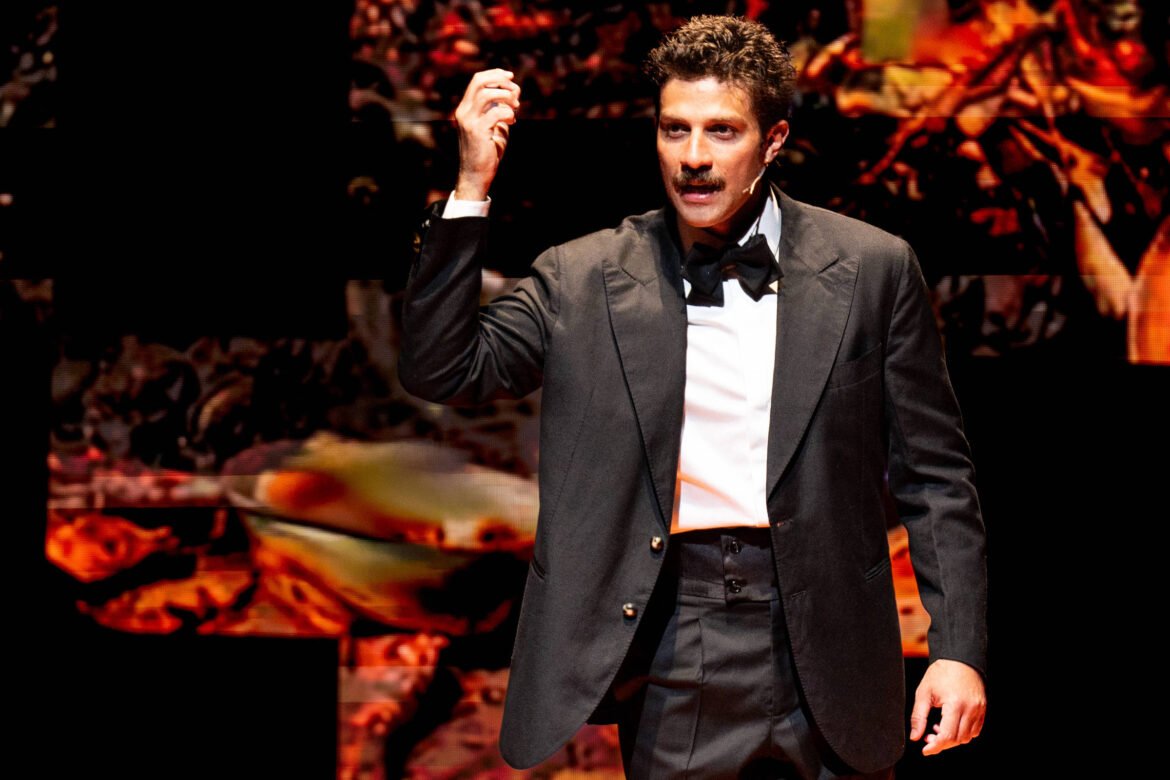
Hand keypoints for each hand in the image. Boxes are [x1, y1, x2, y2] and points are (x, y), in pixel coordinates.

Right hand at [452, 68, 520, 201]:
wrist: (476, 173)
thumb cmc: (487, 150)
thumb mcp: (495, 124)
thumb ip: (501, 107)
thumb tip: (514, 90)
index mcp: (466, 108)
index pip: (477, 80)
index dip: (495, 74)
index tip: (510, 77)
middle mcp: (464, 111)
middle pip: (480, 81)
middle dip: (501, 81)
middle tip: (515, 92)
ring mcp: (468, 121)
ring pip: (487, 93)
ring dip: (506, 97)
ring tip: (515, 108)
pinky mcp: (477, 131)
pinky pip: (496, 112)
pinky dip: (508, 114)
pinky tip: (511, 121)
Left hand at [909, 659, 985, 755]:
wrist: (960, 659)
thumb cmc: (941, 673)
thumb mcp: (924, 692)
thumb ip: (918, 716)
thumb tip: (915, 736)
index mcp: (955, 704)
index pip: (947, 736)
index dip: (935, 747)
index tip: (925, 750)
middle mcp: (970, 709)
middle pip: (958, 739)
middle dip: (942, 743)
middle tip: (928, 736)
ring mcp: (979, 710)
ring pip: (967, 737)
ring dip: (952, 739)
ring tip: (938, 728)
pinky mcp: (983, 709)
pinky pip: (975, 730)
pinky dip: (963, 733)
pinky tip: (951, 724)